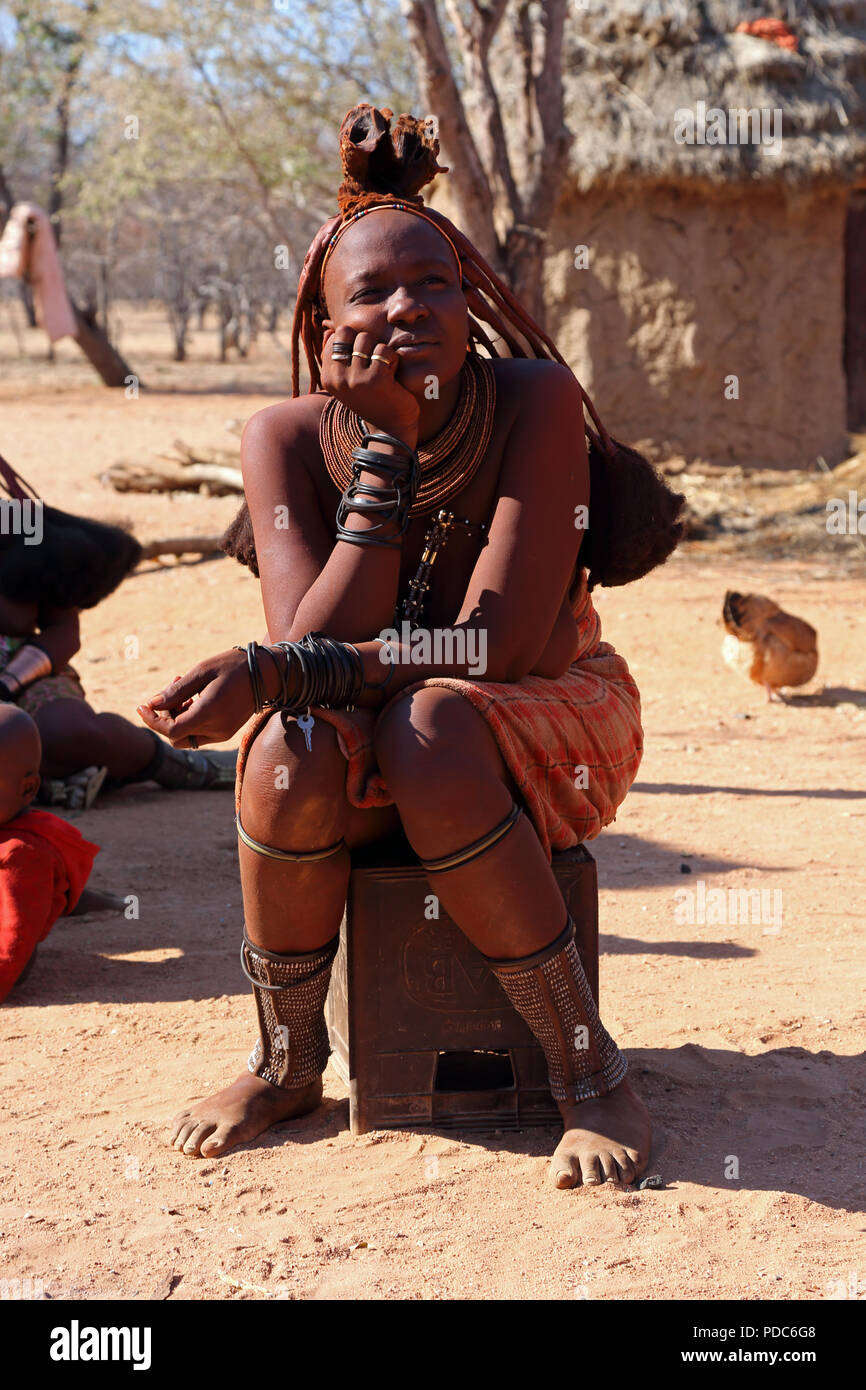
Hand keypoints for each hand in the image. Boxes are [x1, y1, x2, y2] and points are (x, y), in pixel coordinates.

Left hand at [137, 648, 252, 746]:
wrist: (268, 674)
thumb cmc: (234, 666)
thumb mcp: (202, 671)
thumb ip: (176, 691)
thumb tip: (152, 704)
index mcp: (209, 713)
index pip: (171, 730)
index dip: (152, 720)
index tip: (142, 705)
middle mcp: (216, 729)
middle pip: (176, 736)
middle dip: (165, 716)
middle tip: (169, 688)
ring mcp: (223, 733)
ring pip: (186, 737)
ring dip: (177, 718)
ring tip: (183, 689)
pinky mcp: (226, 732)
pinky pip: (199, 733)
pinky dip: (190, 719)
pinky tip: (194, 698)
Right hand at [321, 325, 418, 448]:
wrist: (390, 431)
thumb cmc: (372, 401)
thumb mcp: (348, 381)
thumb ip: (337, 356)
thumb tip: (329, 330)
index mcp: (327, 377)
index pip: (336, 336)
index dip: (354, 343)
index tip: (362, 365)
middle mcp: (336, 378)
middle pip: (349, 333)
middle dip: (365, 342)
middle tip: (374, 364)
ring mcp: (355, 378)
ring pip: (367, 339)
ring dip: (380, 352)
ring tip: (383, 371)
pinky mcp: (375, 379)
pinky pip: (384, 350)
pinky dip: (393, 360)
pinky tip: (393, 377)